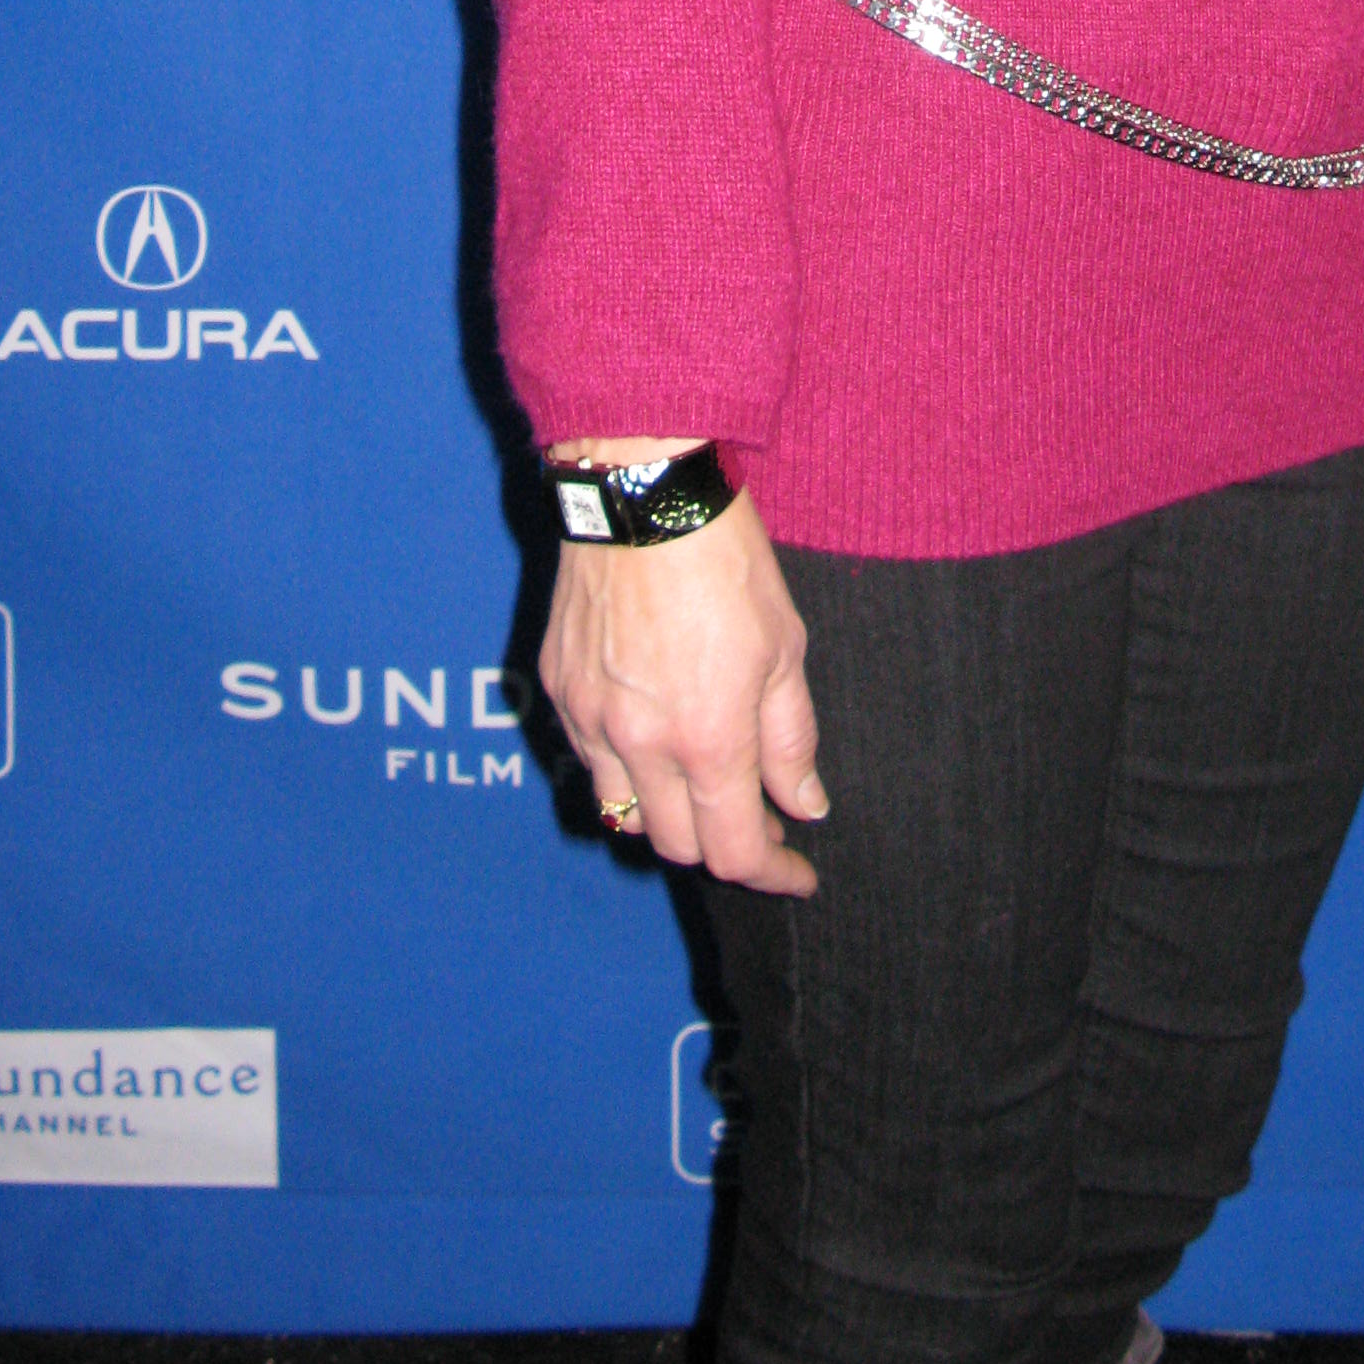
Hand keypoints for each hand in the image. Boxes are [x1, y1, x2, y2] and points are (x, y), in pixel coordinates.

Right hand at [538, 483, 826, 894]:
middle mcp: (640, 744)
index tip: (797, 873)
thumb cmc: (726, 561)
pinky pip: (589, 758)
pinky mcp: (559, 689)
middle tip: (758, 816)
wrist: (643, 491)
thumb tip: (804, 806)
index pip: (735, 852)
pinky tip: (652, 731)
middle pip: (676, 846)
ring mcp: (590, 718)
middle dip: (722, 842)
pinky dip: (623, 766)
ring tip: (700, 779)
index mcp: (708, 738)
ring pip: (624, 813)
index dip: (772, 873)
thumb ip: (790, 740)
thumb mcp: (784, 648)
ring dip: (667, 812)